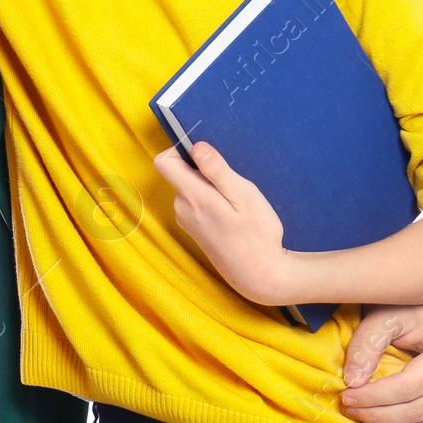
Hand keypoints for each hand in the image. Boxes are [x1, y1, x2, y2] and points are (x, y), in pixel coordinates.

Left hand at [153, 143, 296, 305]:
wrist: (259, 276)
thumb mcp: (244, 195)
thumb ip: (217, 171)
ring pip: (191, 188)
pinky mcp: (193, 229)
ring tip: (236, 204)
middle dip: (204, 171)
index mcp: (192, 196)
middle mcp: (181, 207)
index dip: (180, 150)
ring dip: (210, 188)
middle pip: (181, 173)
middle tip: (232, 186)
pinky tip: (232, 215)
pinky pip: (195, 202)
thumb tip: (196, 147)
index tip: (205, 155)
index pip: (164, 161)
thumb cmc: (257, 235)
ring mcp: (186, 220)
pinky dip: (211, 201)